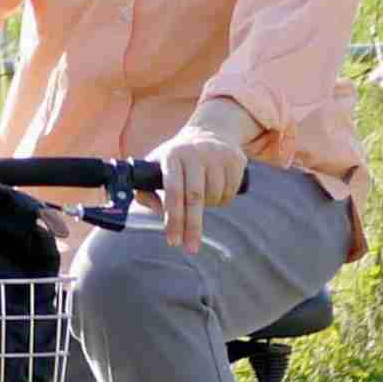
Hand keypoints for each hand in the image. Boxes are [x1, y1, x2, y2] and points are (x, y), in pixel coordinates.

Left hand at [153, 121, 249, 253]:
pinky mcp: (235, 159)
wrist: (209, 132)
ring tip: (201, 202)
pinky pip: (231, 192)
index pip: (173, 192)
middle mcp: (194, 153)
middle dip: (192, 227)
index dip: (173, 218)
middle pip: (195, 198)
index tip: (173, 241)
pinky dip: (223, 200)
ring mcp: (217, 154)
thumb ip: (147, 191)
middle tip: (190, 249)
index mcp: (172, 156)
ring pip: (215, 196)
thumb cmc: (176, 159)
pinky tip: (215, 193)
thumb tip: (156, 212)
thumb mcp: (156, 167)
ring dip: (209, 209)